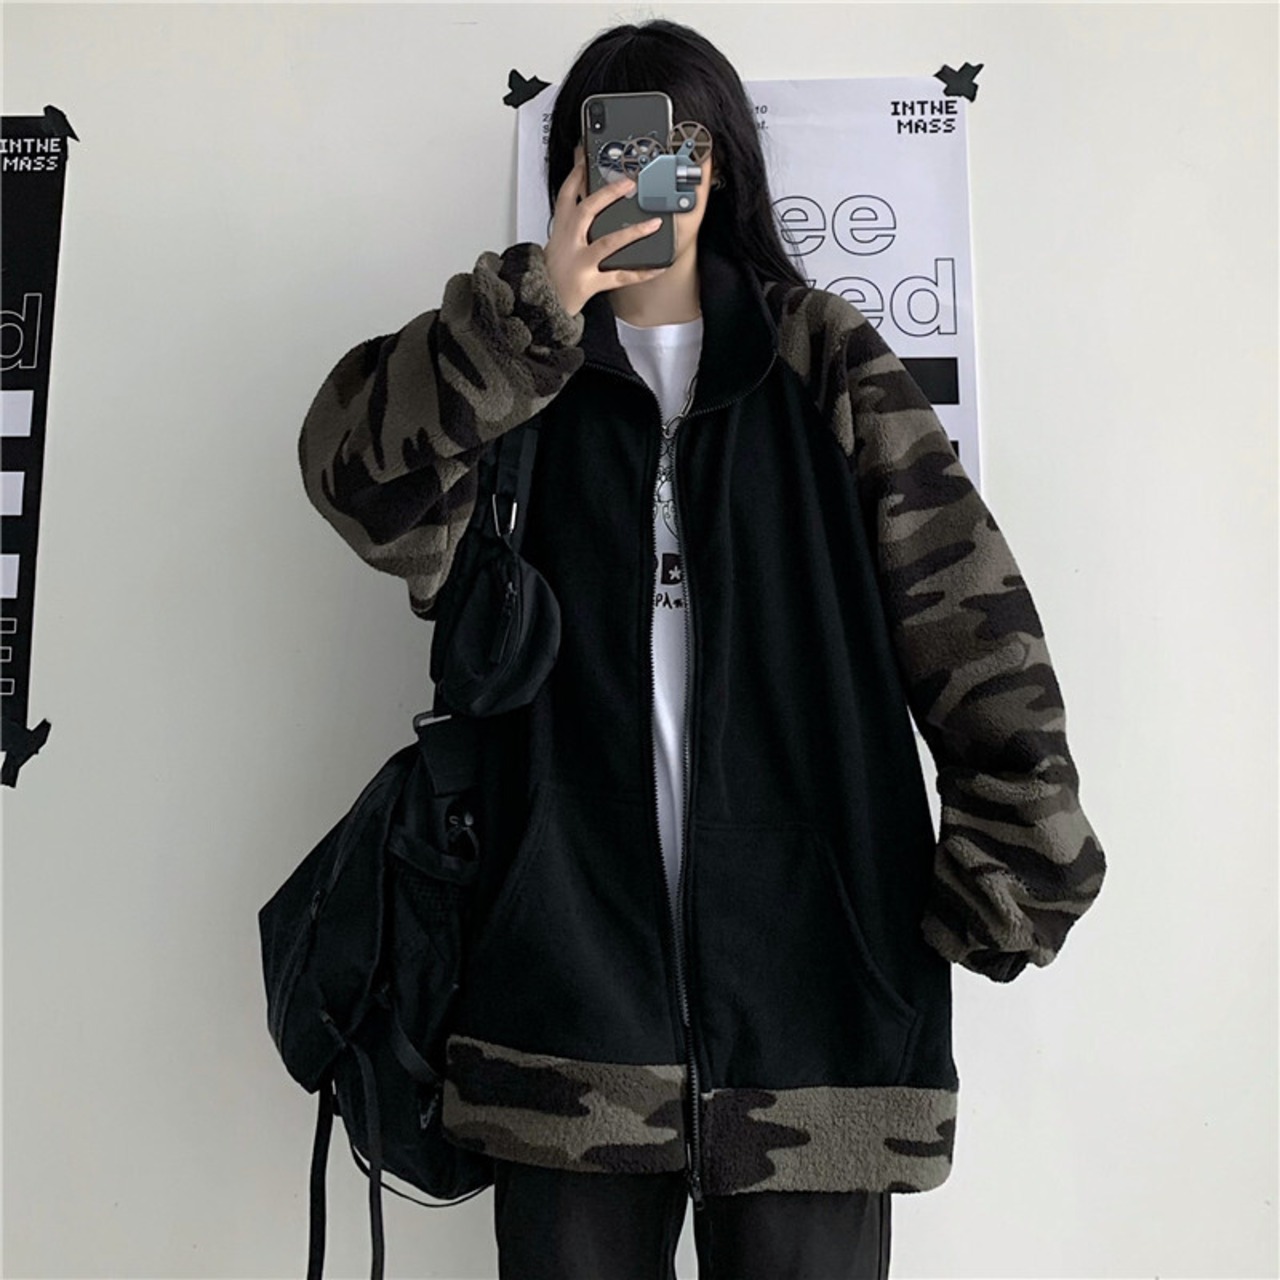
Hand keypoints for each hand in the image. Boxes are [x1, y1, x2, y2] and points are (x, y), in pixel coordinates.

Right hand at [543, 145, 668, 317]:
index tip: (590, 156)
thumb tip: (589, 204)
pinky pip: (620, 277)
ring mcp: (580, 262)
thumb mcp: (557, 241)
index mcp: (561, 228)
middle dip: (609, 194)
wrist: (541, 301)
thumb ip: (573, 223)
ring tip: (654, 223)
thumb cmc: (551, 271)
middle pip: (588, 210)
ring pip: (608, 243)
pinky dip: (641, 272)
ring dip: (633, 233)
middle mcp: (570, 241)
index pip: (567, 193)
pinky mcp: (590, 282)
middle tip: (630, 183)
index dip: (578, 172)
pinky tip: (657, 267)